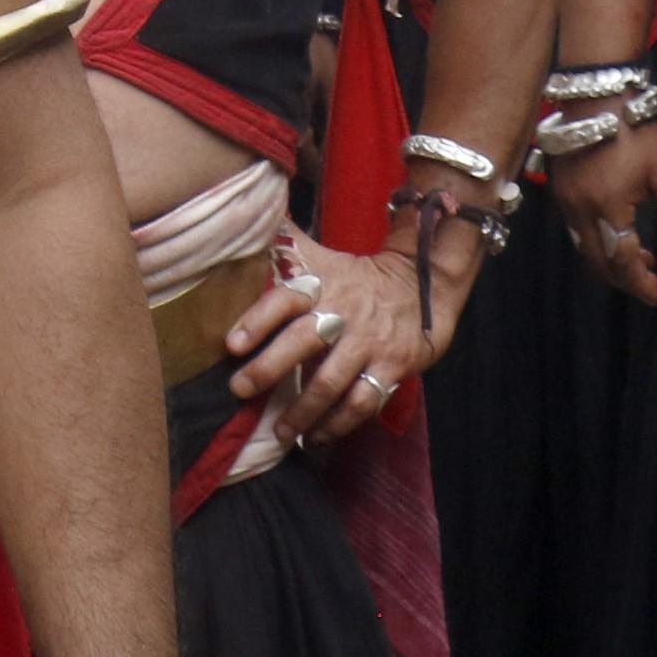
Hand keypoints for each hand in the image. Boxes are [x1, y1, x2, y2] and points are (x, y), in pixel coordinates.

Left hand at [220, 239, 449, 449]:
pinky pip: (362, 402)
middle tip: (239, 390)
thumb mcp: (322, 255)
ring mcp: (369, 343)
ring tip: (279, 431)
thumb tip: (247, 220)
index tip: (232, 345)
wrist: (424, 284)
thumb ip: (284, 244)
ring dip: (302, 411)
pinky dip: (337, 424)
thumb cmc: (356, 276)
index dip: (258, 320)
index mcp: (322, 285)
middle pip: (304, 343)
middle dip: (269, 369)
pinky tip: (315, 436)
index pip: (285, 298)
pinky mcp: (392, 367)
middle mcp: (343, 313)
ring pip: (332, 381)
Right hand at [553, 120, 656, 305]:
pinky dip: (596, 244)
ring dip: (610, 263)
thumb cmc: (635, 132)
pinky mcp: (560, 192)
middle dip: (624, 280)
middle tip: (650, 284)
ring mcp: (565, 202)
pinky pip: (575, 232)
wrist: (596, 98)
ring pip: (584, 250)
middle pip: (599, 263)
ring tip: (640, 260)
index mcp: (609, 206)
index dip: (640, 283)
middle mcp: (580, 210)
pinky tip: (616, 235)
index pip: (622, 260)